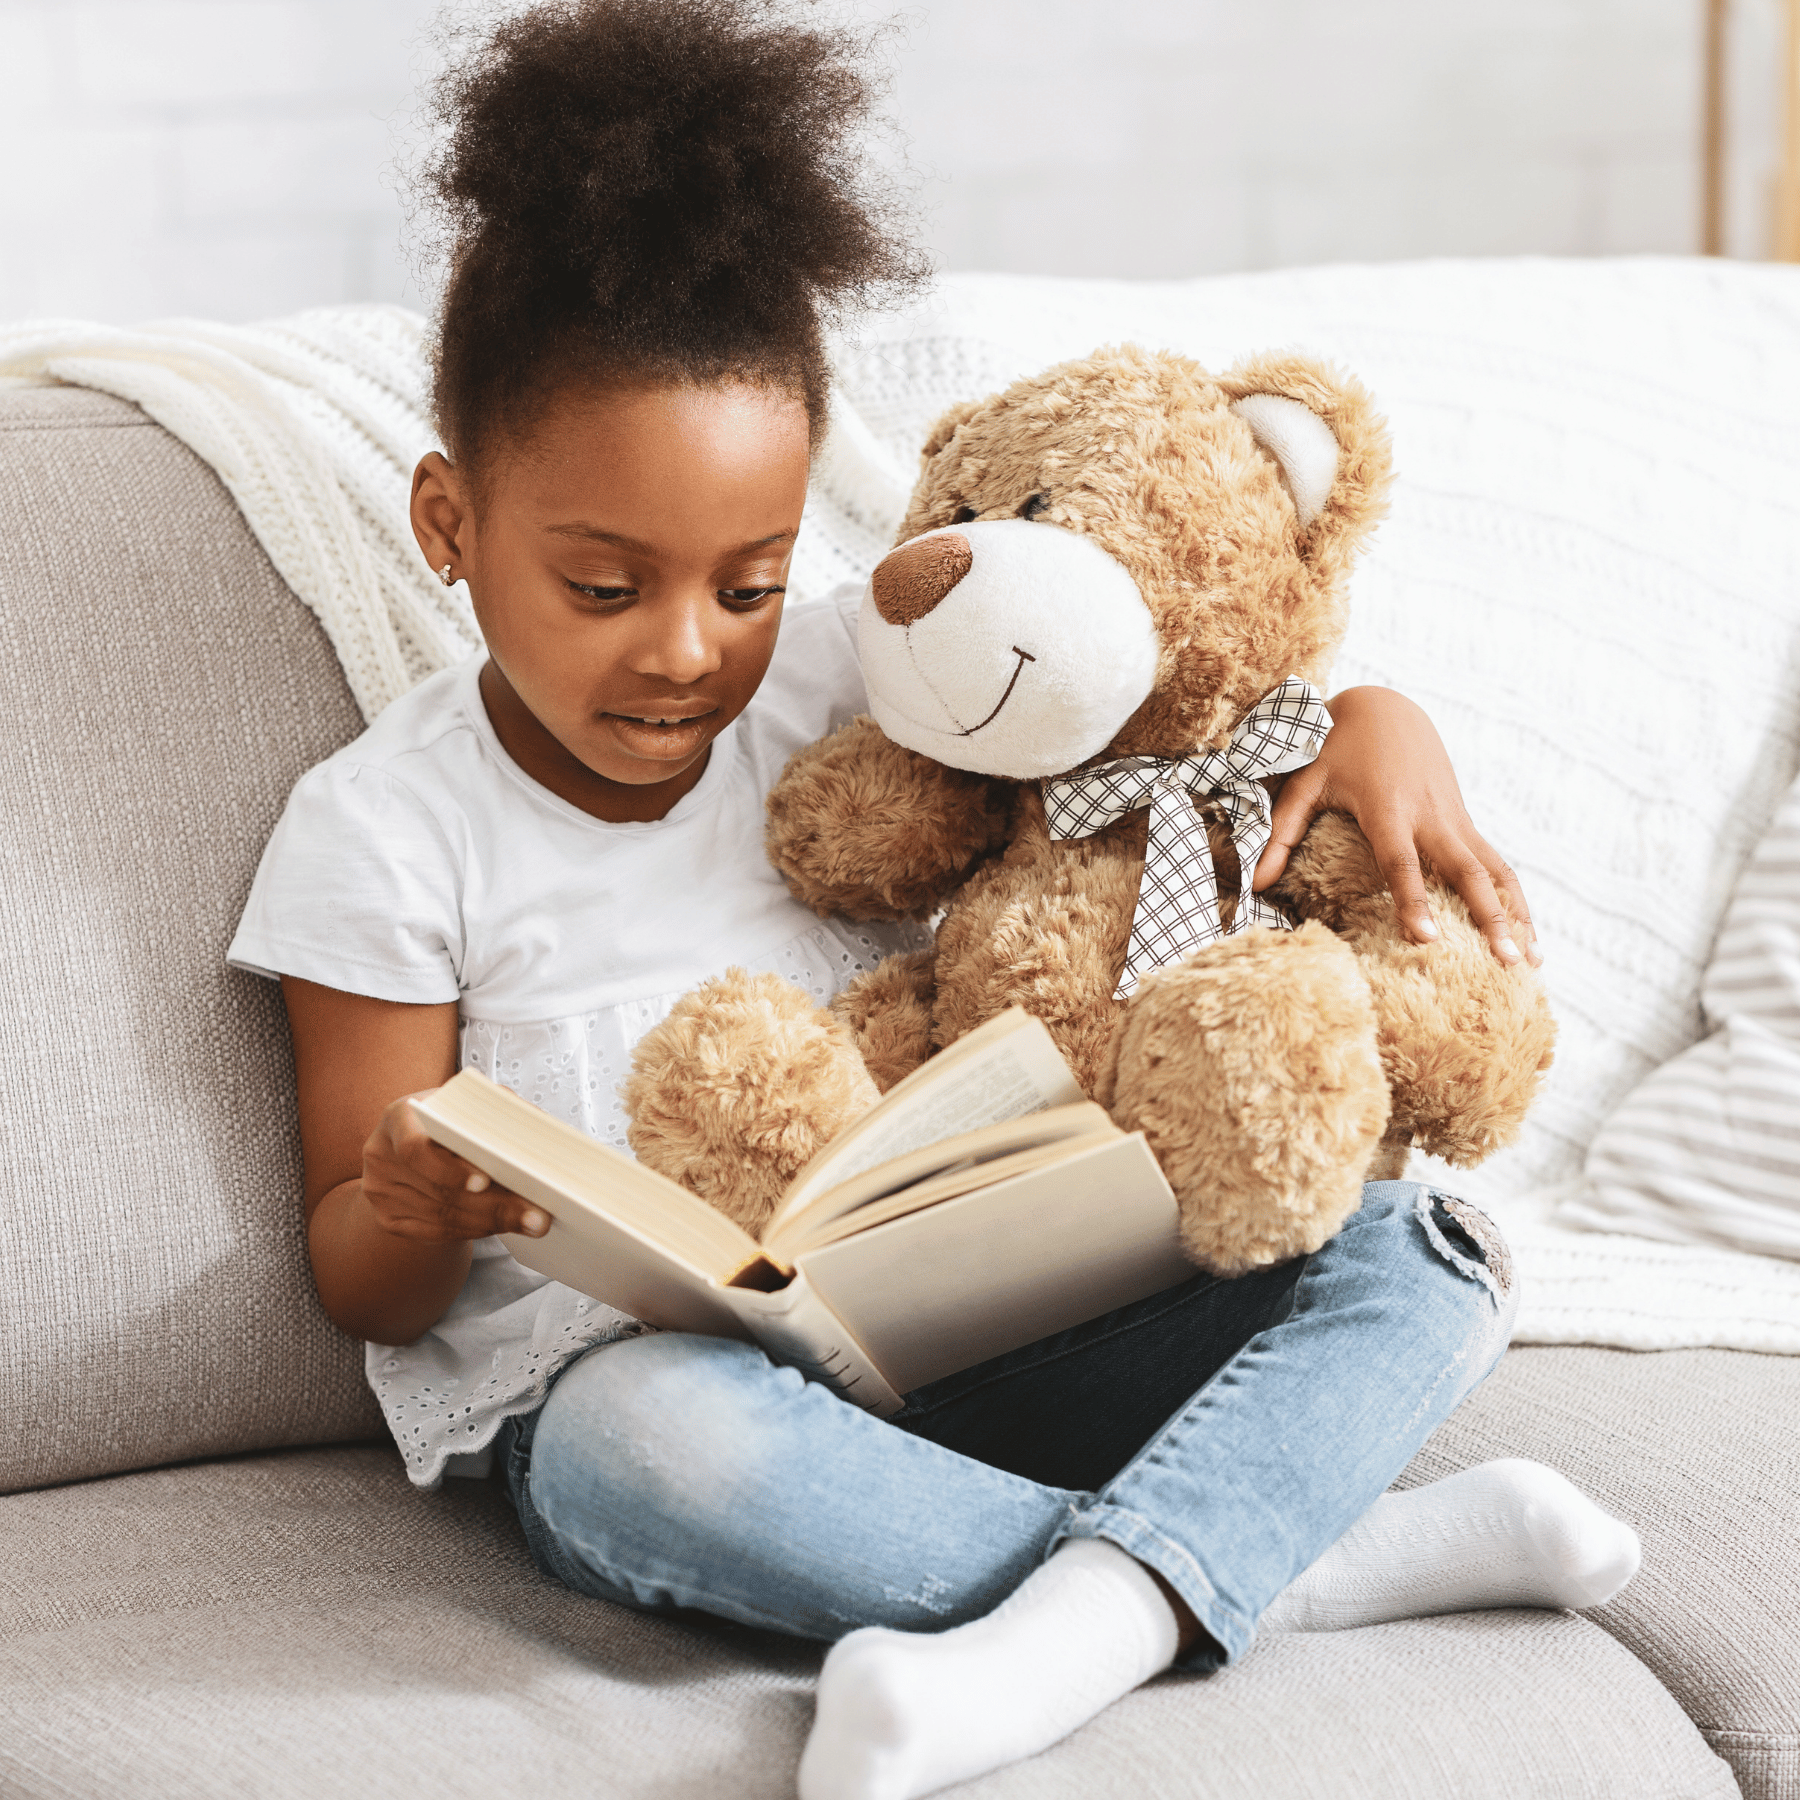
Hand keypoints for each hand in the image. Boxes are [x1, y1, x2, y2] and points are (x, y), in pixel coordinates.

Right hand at [359, 1090, 551, 1241]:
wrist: (416, 1147)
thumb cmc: (449, 1120)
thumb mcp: (467, 1104)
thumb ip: (497, 1108)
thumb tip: (538, 1129)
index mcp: (398, 1117)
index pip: (415, 1148)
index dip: (450, 1169)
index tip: (485, 1181)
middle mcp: (381, 1154)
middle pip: (439, 1190)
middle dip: (494, 1205)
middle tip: (536, 1215)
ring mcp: (380, 1190)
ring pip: (441, 1216)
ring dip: (490, 1222)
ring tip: (529, 1222)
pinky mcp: (388, 1218)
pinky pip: (435, 1232)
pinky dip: (473, 1231)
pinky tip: (500, 1226)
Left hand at [1252, 686, 1538, 965]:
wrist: (1385, 706)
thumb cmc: (1336, 747)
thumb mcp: (1304, 783)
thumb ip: (1281, 833)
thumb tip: (1255, 884)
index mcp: (1388, 808)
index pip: (1402, 862)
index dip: (1414, 901)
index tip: (1427, 940)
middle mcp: (1430, 816)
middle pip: (1467, 872)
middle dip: (1490, 918)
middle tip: (1507, 962)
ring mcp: (1454, 819)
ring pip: (1494, 871)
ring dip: (1516, 914)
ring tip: (1531, 962)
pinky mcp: (1464, 822)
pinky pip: (1497, 864)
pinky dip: (1516, 899)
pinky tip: (1528, 935)